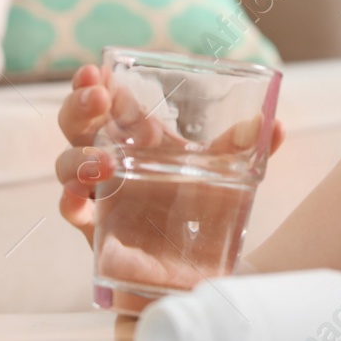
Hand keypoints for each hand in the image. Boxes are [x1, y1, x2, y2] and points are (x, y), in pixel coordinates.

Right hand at [54, 63, 286, 307]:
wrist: (196, 271)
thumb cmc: (200, 211)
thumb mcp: (225, 176)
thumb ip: (245, 148)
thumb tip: (274, 122)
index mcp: (135, 136)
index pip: (105, 98)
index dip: (93, 82)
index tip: (97, 70)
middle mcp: (108, 158)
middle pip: (76, 123)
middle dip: (79, 104)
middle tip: (97, 96)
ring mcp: (97, 194)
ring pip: (66, 166)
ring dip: (78, 158)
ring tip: (104, 162)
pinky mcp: (94, 231)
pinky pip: (70, 213)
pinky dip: (70, 205)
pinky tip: (79, 199)